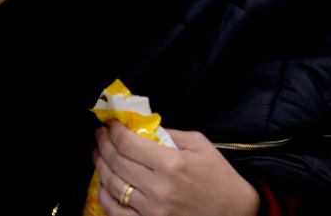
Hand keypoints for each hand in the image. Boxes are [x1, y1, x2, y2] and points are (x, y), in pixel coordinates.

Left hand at [93, 123, 258, 215]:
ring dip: (101, 165)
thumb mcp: (200, 145)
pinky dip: (104, 195)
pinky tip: (103, 183)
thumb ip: (170, 134)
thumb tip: (143, 128)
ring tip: (98, 154)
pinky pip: (115, 211)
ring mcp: (150, 209)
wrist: (231, 211)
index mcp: (172, 163)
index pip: (129, 144)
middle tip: (101, 135)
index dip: (114, 132)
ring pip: (112, 184)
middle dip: (104, 144)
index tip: (110, 124)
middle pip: (117, 161)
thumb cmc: (218, 176)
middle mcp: (158, 187)